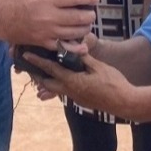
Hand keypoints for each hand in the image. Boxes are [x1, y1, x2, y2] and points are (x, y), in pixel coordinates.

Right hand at [0, 0, 97, 45]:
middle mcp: (48, 16)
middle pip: (78, 17)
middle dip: (90, 15)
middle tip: (92, 11)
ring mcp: (45, 31)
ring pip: (74, 33)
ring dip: (85, 29)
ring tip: (87, 24)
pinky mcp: (41, 42)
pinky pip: (62, 48)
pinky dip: (74, 47)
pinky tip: (81, 45)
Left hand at [21, 42, 137, 119]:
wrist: (124, 102)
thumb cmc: (113, 83)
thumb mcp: (98, 66)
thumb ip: (83, 58)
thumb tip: (72, 48)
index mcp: (72, 81)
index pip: (50, 69)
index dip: (37, 61)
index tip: (26, 55)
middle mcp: (69, 91)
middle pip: (47, 82)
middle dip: (37, 74)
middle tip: (30, 65)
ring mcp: (75, 97)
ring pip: (55, 88)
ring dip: (48, 80)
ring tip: (43, 70)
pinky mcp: (81, 100)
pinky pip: (64, 91)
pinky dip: (59, 83)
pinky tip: (63, 77)